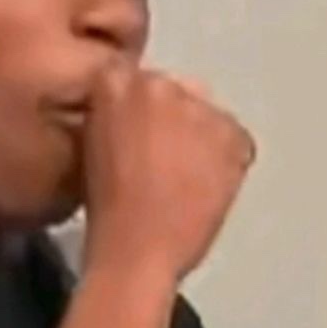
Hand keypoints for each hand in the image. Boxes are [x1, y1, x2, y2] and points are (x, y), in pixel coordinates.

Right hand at [81, 61, 255, 280]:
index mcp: (113, 81)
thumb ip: (113, 112)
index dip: (135, 109)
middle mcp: (158, 83)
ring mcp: (199, 108)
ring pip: (205, 112)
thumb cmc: (103, 205)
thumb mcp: (91, 141)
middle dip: (169, 116)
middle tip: (160, 155)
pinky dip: (227, 158)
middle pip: (172, 90)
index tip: (132, 134)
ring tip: (184, 173)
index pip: (132, 78)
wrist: (136, 249)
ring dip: (198, 135)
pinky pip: (235, 138)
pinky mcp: (232, 134)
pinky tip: (205, 185)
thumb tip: (136, 113)